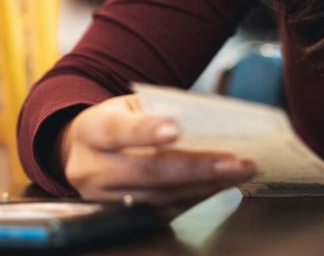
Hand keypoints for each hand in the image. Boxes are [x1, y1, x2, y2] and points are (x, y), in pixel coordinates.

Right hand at [59, 94, 256, 217]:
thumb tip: (208, 121)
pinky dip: (199, 196)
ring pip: (161, 196)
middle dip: (195, 167)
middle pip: (147, 172)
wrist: (84, 151)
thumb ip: (158, 111)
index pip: (118, 131)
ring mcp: (107, 200)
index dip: (146, 131)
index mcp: (91, 131)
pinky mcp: (126, 217)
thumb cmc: (116, 122)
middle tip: (232, 161)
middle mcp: (92, 170)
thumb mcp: (127, 105)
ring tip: (238, 171)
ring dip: (206, 185)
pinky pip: (168, 210)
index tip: (175, 130)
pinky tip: (222, 184)